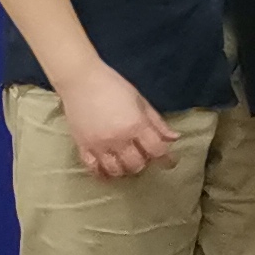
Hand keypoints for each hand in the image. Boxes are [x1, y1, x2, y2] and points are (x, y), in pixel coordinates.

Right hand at [57, 60, 173, 182]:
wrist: (81, 80)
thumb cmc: (114, 86)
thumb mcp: (141, 101)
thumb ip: (157, 122)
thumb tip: (173, 138)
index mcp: (136, 125)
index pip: (157, 151)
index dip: (166, 159)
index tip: (170, 162)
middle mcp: (118, 139)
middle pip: (136, 164)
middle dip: (144, 163)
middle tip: (144, 157)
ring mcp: (99, 145)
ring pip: (115, 170)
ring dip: (125, 170)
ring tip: (127, 164)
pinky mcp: (82, 146)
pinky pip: (92, 168)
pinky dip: (102, 174)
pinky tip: (108, 172)